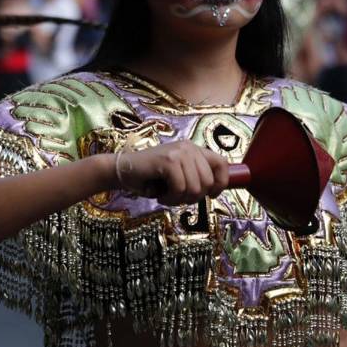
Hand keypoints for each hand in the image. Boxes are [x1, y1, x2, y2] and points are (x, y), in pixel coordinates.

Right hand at [113, 141, 230, 205]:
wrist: (124, 171)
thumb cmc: (151, 178)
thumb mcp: (180, 175)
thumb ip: (196, 177)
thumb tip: (214, 190)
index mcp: (194, 149)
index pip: (222, 163)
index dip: (220, 183)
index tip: (209, 195)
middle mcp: (189, 147)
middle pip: (208, 181)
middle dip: (194, 197)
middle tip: (178, 197)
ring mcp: (178, 152)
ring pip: (194, 188)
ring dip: (179, 199)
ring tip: (167, 195)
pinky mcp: (168, 160)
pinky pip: (180, 188)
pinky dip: (170, 198)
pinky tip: (161, 195)